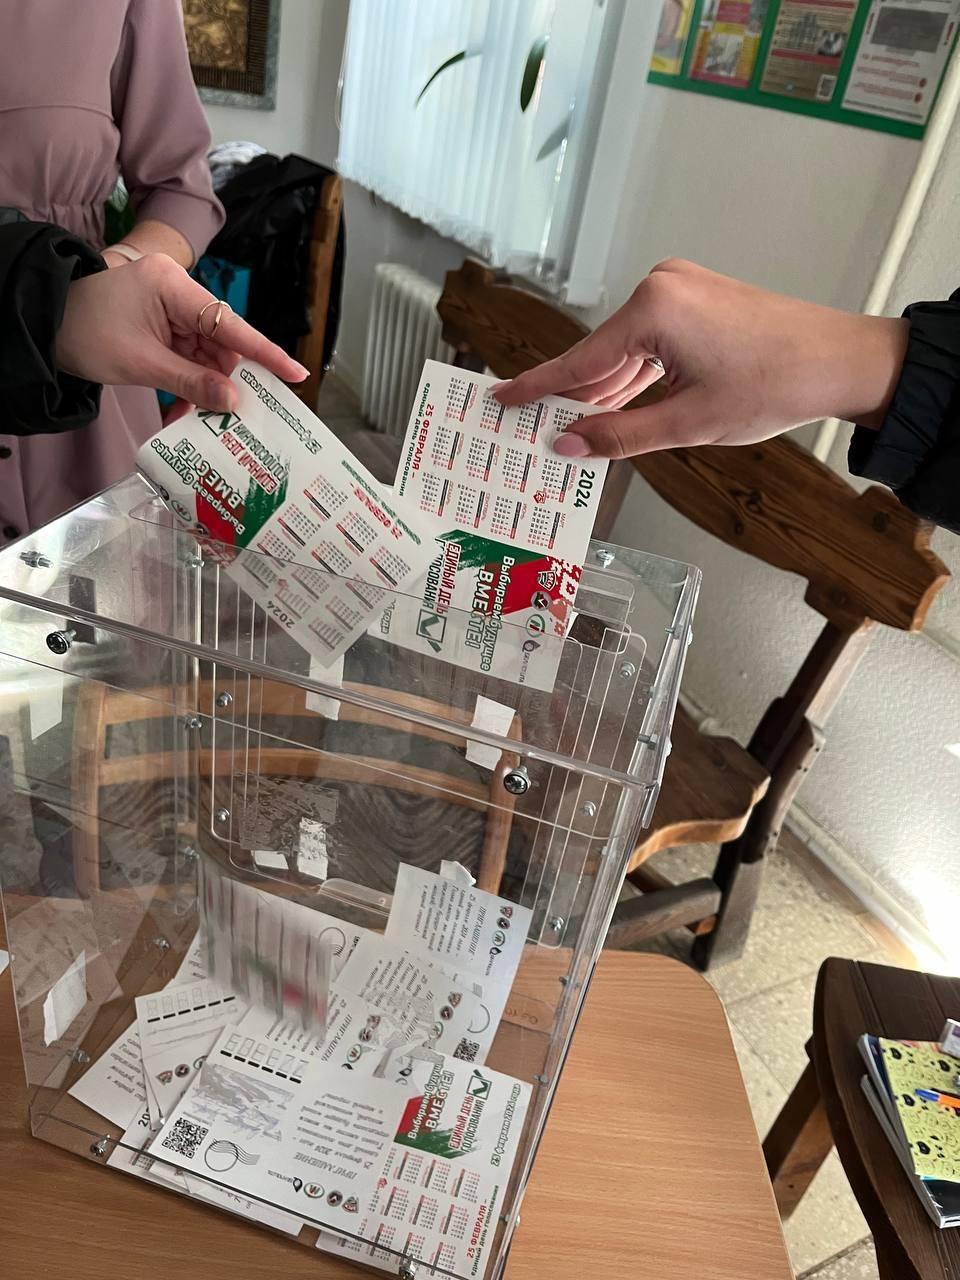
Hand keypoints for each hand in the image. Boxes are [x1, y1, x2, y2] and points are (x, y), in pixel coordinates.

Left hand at [56, 254, 307, 413]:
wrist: (43, 325)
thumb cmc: (85, 332)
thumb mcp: (141, 364)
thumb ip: (191, 382)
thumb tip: (232, 402)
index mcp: (174, 287)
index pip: (230, 325)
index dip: (265, 353)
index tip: (295, 373)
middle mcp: (179, 292)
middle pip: (221, 342)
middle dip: (229, 380)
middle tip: (246, 417)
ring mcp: (171, 309)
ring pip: (206, 355)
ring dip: (206, 389)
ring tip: (209, 422)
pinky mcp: (162, 325)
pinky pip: (187, 358)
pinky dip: (188, 384)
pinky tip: (186, 412)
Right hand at [494, 259, 908, 458]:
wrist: (842, 361)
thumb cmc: (776, 384)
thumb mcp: (688, 423)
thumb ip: (620, 435)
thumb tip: (569, 445)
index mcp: (653, 307)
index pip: (578, 360)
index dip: (535, 387)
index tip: (500, 398)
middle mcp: (662, 286)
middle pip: (599, 354)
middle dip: (571, 397)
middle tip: (532, 428)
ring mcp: (681, 289)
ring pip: (625, 352)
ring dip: (606, 392)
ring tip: (572, 430)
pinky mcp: (697, 299)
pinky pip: (650, 344)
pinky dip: (635, 377)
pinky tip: (616, 409)